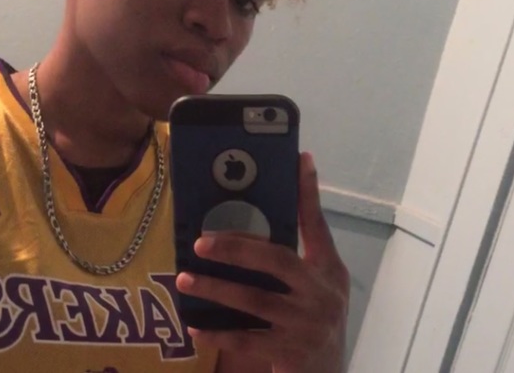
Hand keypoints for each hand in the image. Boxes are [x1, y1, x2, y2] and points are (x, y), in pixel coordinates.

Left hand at [175, 152, 349, 372]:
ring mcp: (305, 325)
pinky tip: (195, 328)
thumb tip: (278, 210)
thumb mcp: (322, 281)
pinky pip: (247, 343)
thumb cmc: (319, 317)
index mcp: (328, 269)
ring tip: (185, 279)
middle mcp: (320, 293)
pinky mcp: (289, 354)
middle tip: (200, 243)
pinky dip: (219, 334)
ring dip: (216, 290)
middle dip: (236, 249)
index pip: (317, 224)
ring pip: (255, 301)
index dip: (308, 193)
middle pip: (275, 261)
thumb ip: (301, 251)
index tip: (300, 159)